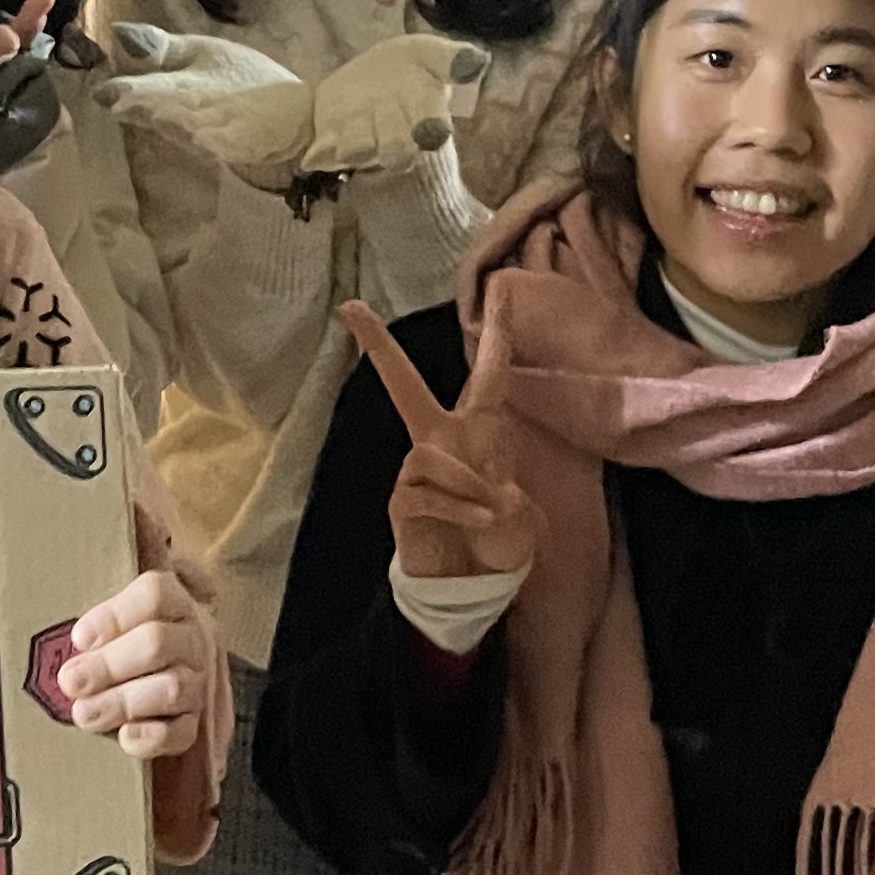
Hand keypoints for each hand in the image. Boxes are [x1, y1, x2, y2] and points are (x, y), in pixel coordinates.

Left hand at [55, 564, 212, 758]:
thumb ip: (95, 632)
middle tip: (70, 682)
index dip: (113, 616)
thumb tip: (71, 655)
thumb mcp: (115, 625)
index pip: (153, 596)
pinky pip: (180, 732)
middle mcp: (192, 640)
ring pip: (170, 688)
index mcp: (173, 605)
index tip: (79, 638)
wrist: (164, 683)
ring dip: (121, 702)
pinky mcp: (194, 724)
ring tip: (84, 713)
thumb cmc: (125, 648)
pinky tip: (124, 736)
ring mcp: (197, 683)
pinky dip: (151, 736)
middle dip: (108, 665)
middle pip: (156, 643)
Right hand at [339, 302, 534, 585]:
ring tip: (494, 511)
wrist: (472, 585)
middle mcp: (441, 440)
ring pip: (431, 455)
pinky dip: (458, 507)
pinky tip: (480, 520)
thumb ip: (509, 493)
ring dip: (468, 483)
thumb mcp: (521, 512)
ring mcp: (417, 470)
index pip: (490, 375)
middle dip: (379, 346)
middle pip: (404, 384)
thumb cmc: (499, 539)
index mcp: (478, 431)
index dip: (496, 333)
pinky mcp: (403, 502)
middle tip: (353, 309)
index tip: (501, 288)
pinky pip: (424, 492)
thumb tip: (494, 491)